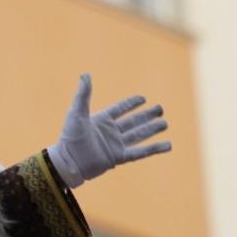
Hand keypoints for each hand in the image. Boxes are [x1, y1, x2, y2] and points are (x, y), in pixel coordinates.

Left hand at [45, 74, 170, 188]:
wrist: (68, 162)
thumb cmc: (70, 137)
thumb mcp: (77, 112)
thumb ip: (83, 94)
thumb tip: (85, 74)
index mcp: (101, 120)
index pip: (120, 109)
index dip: (131, 104)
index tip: (143, 98)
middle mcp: (110, 132)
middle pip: (133, 121)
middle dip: (147, 116)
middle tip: (160, 109)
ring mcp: (115, 145)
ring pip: (138, 135)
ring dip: (152, 129)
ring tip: (165, 123)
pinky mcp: (119, 157)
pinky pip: (140, 152)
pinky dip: (154, 149)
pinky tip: (167, 145)